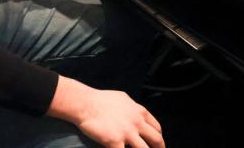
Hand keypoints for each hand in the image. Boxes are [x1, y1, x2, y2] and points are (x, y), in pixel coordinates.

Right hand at [48, 76, 163, 147]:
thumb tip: (137, 115)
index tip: (157, 145)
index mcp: (140, 112)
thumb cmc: (101, 100)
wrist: (85, 104)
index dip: (158, 139)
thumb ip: (133, 109)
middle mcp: (136, 122)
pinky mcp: (114, 141)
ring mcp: (127, 133)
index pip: (157, 128)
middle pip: (156, 140)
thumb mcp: (124, 99)